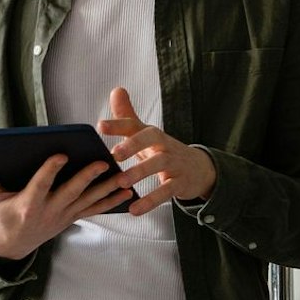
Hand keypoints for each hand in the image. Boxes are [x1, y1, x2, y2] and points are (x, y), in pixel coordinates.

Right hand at [0, 152, 126, 261]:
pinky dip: (111, 202)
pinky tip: (127, 192)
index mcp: (28, 205)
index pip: (41, 185)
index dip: (51, 170)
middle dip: (88, 177)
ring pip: (88, 201)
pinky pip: (94, 209)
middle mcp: (48, 211)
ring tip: (124, 177)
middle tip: (103, 161)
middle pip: (71, 192)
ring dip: (108, 189)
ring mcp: (62, 216)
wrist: (9, 246)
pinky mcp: (71, 218)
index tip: (61, 154)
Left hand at [98, 86, 216, 218]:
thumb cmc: (164, 151)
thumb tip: (116, 89)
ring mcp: (174, 163)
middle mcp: (163, 145)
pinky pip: (166, 191)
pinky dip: (151, 201)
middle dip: (132, 145)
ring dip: (140, 172)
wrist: (199, 169)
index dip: (118, 124)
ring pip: (159, 164)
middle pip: (150, 139)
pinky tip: (134, 210)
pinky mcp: (180, 183)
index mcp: (151, 134)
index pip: (134, 125)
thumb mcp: (146, 134)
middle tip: (114, 154)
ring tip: (122, 182)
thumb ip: (128, 116)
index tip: (100, 126)